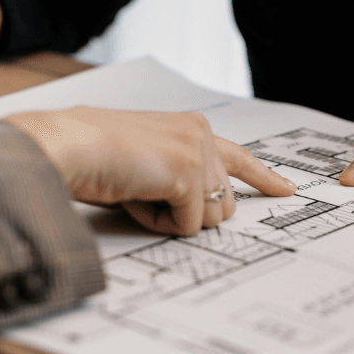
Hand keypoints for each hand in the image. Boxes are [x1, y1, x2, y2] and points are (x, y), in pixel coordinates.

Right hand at [7, 106, 295, 235]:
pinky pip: (186, 226)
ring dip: (169, 218)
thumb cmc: (91, 156)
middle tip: (146, 197)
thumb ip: (177, 175)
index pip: (238, 157)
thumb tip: (202, 209)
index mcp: (190, 127)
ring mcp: (196, 152)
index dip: (263, 177)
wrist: (67, 146)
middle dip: (188, 213)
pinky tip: (133, 197)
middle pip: (223, 203)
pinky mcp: (187, 174)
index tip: (285, 189)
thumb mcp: (145, 163)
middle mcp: (200, 133)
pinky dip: (156, 223)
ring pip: (208, 217)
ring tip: (135, 192)